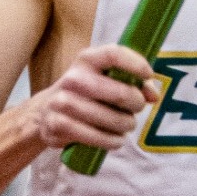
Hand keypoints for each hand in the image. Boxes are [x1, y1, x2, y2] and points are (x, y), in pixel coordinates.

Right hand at [23, 43, 160, 150]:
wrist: (43, 113)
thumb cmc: (84, 94)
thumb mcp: (102, 79)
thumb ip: (131, 82)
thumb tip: (153, 96)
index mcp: (86, 60)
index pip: (114, 54)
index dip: (136, 64)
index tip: (148, 74)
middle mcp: (73, 78)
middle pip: (120, 93)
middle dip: (136, 104)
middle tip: (136, 108)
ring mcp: (64, 102)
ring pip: (112, 119)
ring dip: (125, 126)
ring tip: (124, 126)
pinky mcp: (59, 125)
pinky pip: (98, 138)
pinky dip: (113, 141)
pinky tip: (115, 139)